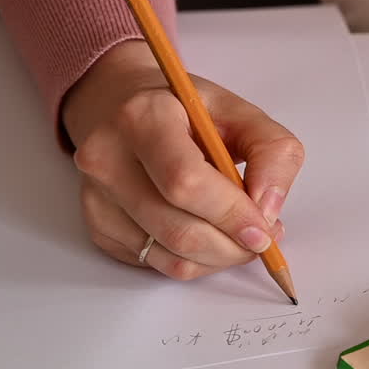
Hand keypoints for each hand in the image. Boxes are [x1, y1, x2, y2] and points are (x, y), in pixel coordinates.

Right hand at [62, 40, 303, 279]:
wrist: (125, 106)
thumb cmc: (187, 110)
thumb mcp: (242, 112)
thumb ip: (272, 152)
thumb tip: (268, 208)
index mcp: (144, 117)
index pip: (186, 182)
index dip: (231, 213)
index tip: (265, 228)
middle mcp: (107, 157)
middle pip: (178, 229)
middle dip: (232, 245)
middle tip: (262, 238)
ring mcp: (96, 195)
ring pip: (168, 255)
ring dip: (218, 258)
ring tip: (241, 236)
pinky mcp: (96, 224)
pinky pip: (154, 262)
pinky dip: (194, 260)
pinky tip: (209, 234)